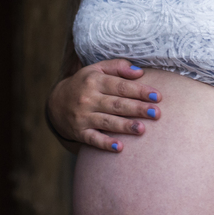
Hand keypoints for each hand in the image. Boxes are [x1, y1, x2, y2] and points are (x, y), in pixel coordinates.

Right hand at [47, 59, 161, 151]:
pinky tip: (119, 147)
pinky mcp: (79, 132)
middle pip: (117, 104)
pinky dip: (105, 144)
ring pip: (107, 122)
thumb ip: (118, 67)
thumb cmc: (85, 84)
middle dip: (137, 109)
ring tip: (142, 129)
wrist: (56, 103)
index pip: (120, 86)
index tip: (157, 96)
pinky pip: (93, 139)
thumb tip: (139, 72)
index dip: (139, 91)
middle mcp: (88, 98)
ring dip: (125, 126)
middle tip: (156, 114)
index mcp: (95, 81)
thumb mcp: (97, 69)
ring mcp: (83, 116)